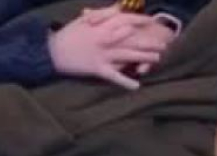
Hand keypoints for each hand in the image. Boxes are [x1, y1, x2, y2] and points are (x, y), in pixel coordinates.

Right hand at [47, 7, 166, 88]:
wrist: (51, 51)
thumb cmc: (70, 35)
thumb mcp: (85, 20)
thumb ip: (104, 14)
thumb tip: (120, 8)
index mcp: (102, 26)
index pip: (126, 21)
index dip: (141, 21)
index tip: (153, 22)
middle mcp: (105, 39)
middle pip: (132, 39)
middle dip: (149, 41)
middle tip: (164, 44)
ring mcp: (103, 55)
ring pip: (128, 56)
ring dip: (144, 58)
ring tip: (158, 60)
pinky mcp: (98, 69)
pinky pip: (114, 76)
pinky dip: (125, 81)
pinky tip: (137, 85)